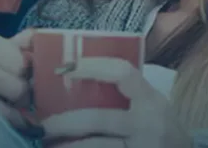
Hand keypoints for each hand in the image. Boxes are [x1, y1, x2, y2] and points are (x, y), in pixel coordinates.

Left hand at [40, 58, 191, 147]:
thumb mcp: (155, 107)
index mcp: (151, 100)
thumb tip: (78, 77)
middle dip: (64, 122)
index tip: (66, 68)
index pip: (121, 73)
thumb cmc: (164, 132)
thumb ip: (128, 94)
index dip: (92, 67)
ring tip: (48, 145)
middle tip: (43, 124)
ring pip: (95, 147)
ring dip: (67, 147)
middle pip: (97, 119)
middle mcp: (147, 125)